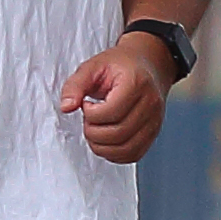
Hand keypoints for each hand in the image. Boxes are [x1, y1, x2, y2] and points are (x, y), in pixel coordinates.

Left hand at [55, 31, 176, 164]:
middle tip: (89, 120)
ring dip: (102, 146)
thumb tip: (66, 107)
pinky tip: (105, 140)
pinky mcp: (153, 133)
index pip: (110, 112)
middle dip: (93, 132)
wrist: (147, 65)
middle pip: (118, 133)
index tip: (87, 104)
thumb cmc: (121, 65)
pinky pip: (133, 154)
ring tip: (95, 129)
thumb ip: (75, 85)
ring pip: (126, 149)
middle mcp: (150, 104)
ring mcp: (154, 121)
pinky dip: (114, 154)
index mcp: (136, 83)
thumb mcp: (93, 66)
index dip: (90, 113)